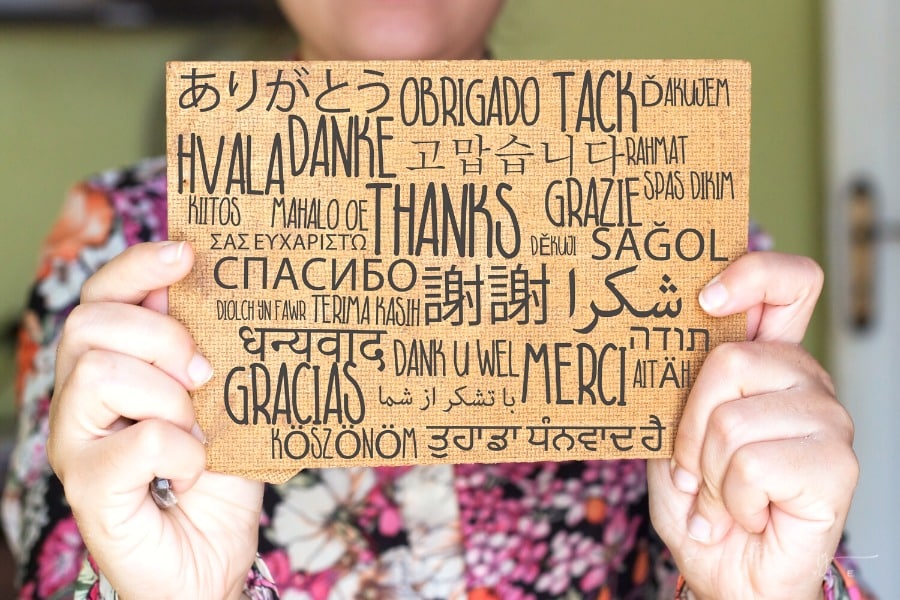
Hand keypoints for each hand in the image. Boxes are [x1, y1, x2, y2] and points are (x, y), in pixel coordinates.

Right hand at [48, 241, 263, 599]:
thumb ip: (212, 351)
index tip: (186, 252)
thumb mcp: (226, 401)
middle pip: (91, 323)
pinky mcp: (87, 487)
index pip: (102, 296)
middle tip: (205, 375)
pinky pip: (139, 440)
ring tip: (198, 431)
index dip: (137, 266)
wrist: (213, 559)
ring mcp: (75, 443)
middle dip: (161, 335)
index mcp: (114, 367)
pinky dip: (182, 452)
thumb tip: (216, 288)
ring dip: (169, 398)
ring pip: (102, 372)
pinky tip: (190, 471)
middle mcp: (81, 399)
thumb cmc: (219, 477)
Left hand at [647, 252, 857, 599]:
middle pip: (731, 357)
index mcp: (768, 362)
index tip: (705, 296)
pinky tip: (750, 513)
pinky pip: (752, 462)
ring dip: (709, 472)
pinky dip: (731, 499)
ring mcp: (826, 419)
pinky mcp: (837, 463)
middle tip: (695, 468)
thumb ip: (672, 389)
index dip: (753, 271)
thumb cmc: (699, 504)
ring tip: (723, 496)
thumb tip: (644, 337)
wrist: (726, 574)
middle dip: (690, 425)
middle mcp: (803, 381)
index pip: (788, 285)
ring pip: (731, 419)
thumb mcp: (667, 436)